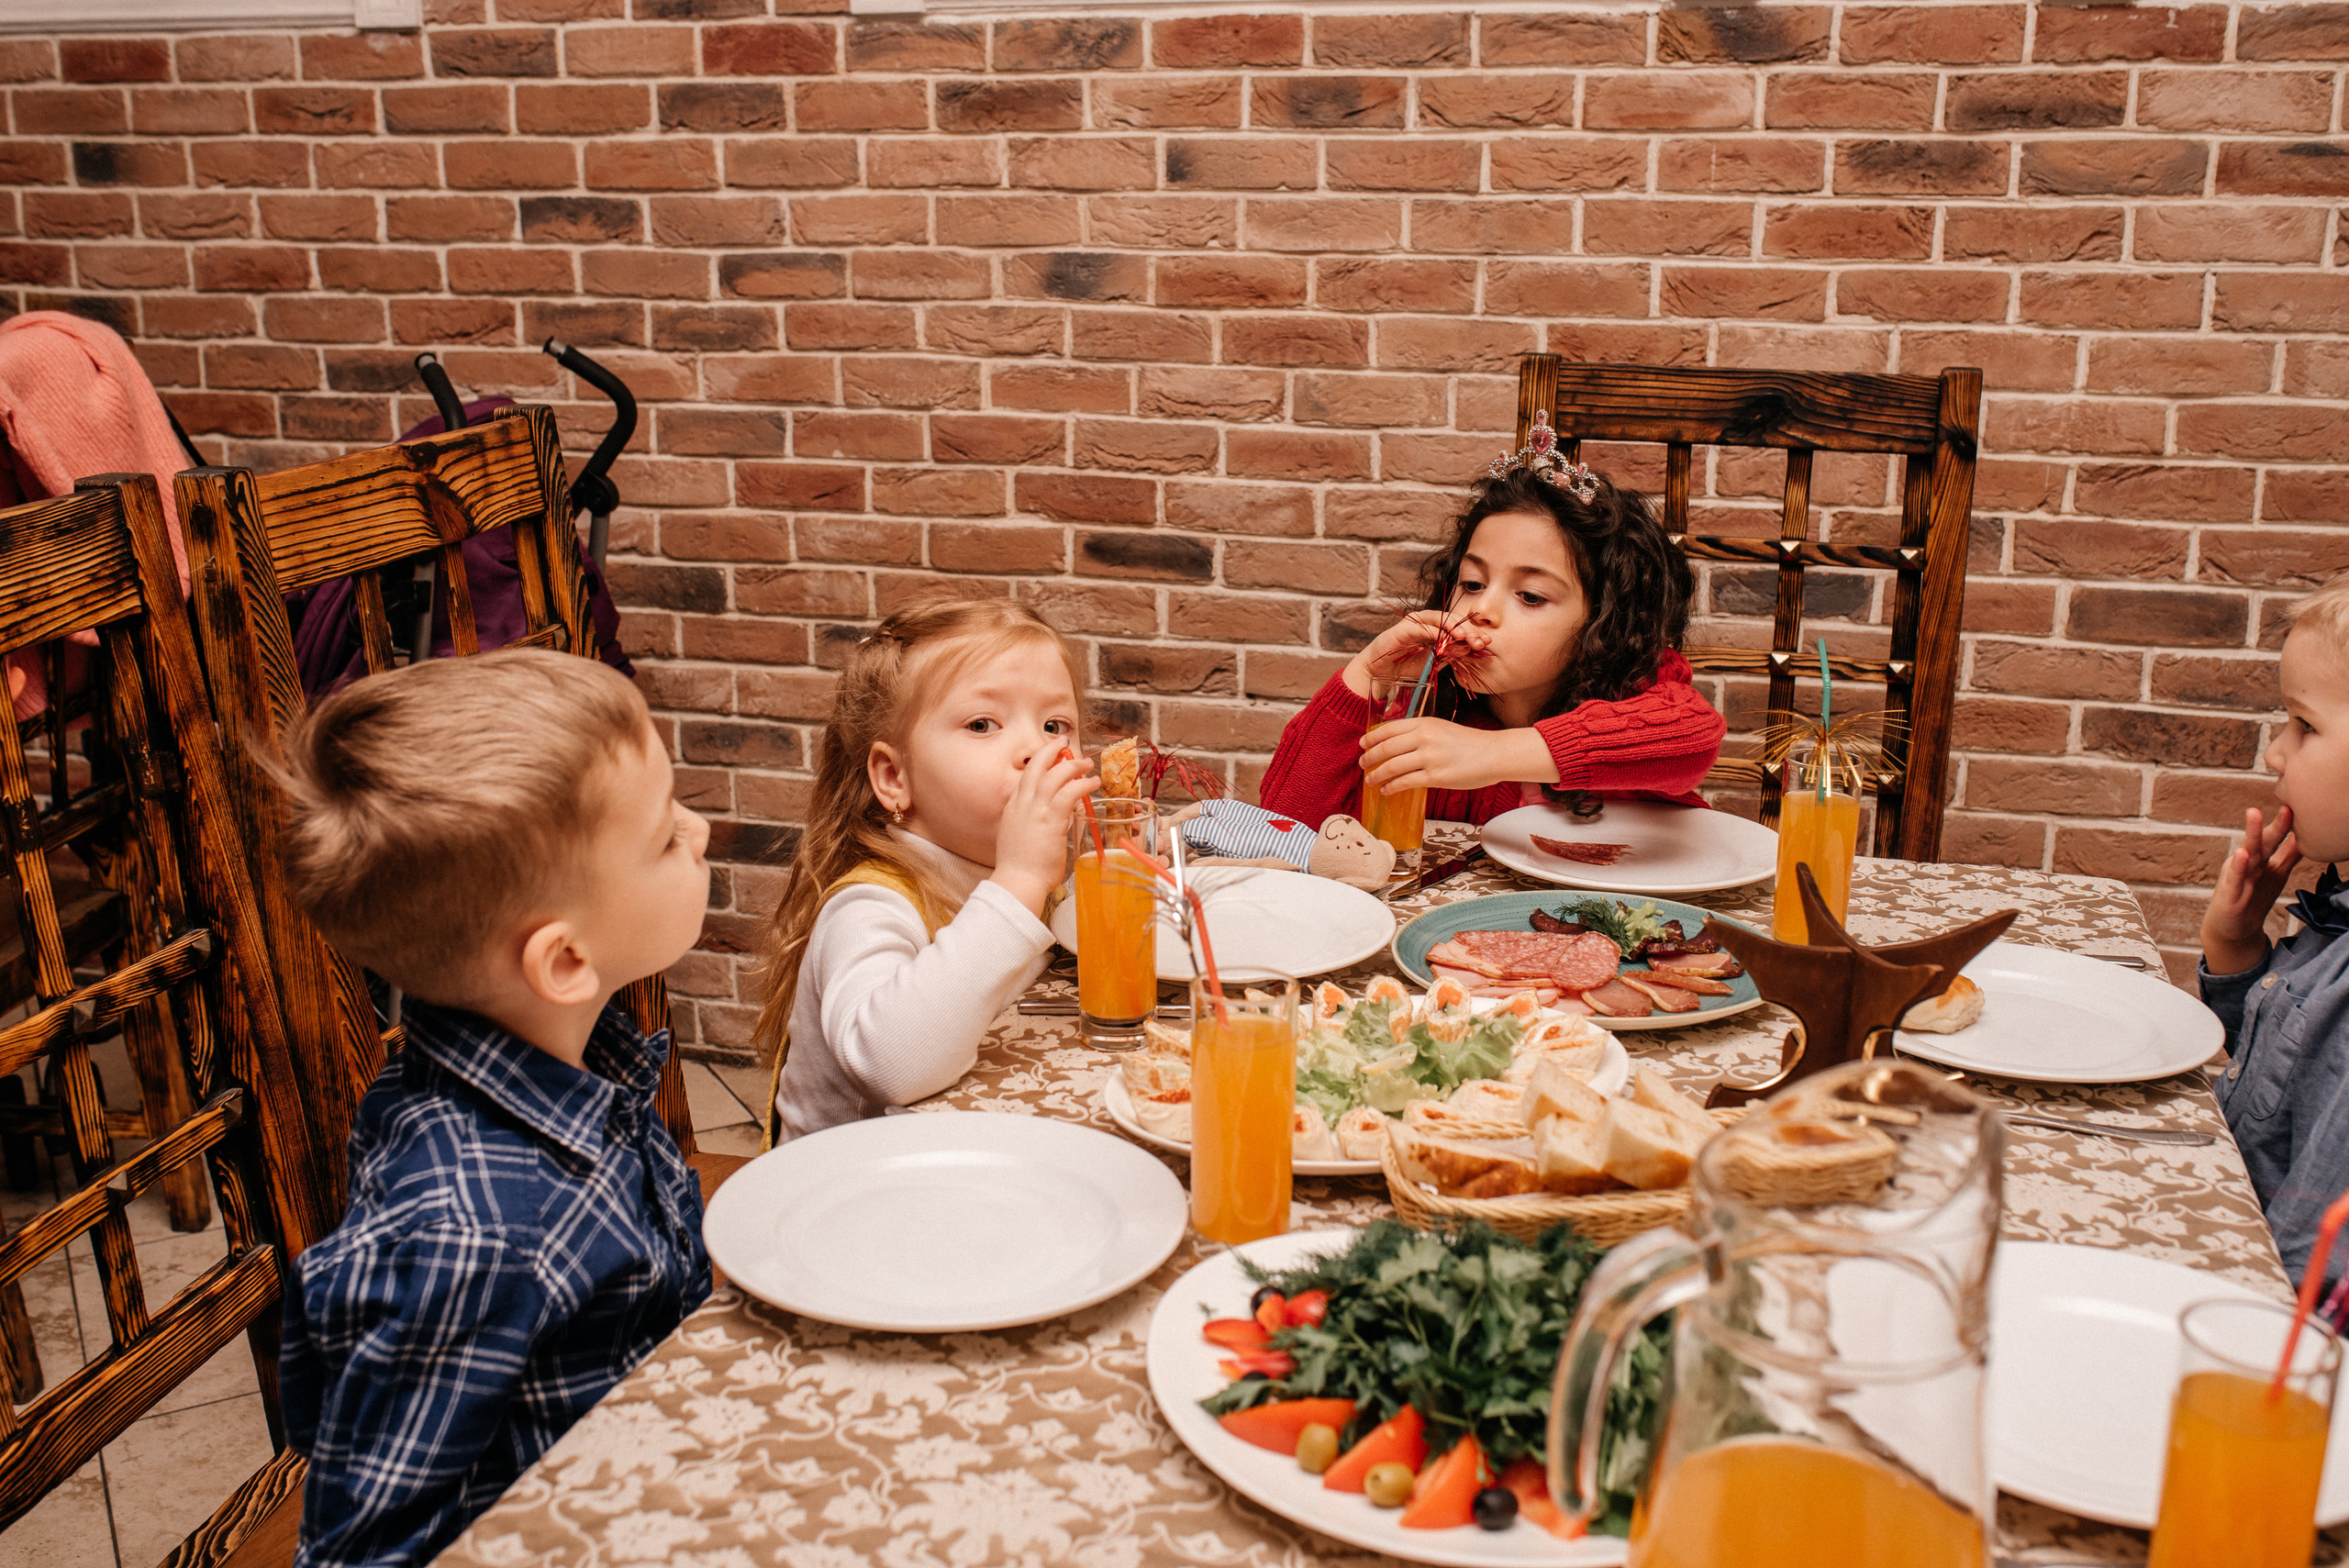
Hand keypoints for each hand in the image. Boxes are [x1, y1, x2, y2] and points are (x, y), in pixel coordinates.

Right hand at [989, 746, 1097, 916]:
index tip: (1051, 758)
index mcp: (1012, 809)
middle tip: (1064, 743)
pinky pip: (1069, 793)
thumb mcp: (1018, 840)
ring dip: (1073, 765)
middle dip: (1051, 750)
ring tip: (1087, 764)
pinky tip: (1093, 782)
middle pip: (1035, 766)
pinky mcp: (1051, 820)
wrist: (1017, 882)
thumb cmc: (1020, 870)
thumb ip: (1032, 827)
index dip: (1040, 764)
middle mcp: (1021, 804)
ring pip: (1054, 775)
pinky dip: (1082, 784)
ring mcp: (1035, 810)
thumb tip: (1047, 826)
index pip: (1025, 779)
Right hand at [1341, 610, 1490, 697]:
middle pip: (1452, 620)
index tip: (1487, 643)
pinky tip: (1445, 639)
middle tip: (1481, 641)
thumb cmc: (1406, 666)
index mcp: (1436, 628)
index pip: (1459, 627)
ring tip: (1465, 637)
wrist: (1379, 673)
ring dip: (1454, 627)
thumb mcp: (1435, 662)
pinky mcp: (1402, 629)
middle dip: (1468, 630)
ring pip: (1439, 619)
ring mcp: (1414, 623)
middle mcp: (1426, 621)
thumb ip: (1451, 655)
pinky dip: (1434, 631)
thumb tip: (1472, 650)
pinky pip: (1421, 627)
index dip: (1473, 633)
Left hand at [1360, 718, 1555, 795]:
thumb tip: (1395, 743)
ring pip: (1392, 766)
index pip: (1389, 729)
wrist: (1492, 754)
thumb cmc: (1468, 743)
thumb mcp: (1441, 728)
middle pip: (1386, 748)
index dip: (1372, 738)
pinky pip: (1405, 782)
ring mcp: (1429, 757)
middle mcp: (1424, 738)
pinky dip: (1391, 787)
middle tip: (1363, 764)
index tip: (1363, 744)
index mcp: (1424, 723)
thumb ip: (1419, 732)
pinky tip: (1386, 790)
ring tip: (1370, 780)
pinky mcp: (1435, 776)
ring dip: (1376, 774)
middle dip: (1370, 758)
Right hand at [2202, 805, 2298, 975]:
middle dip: (2269, 822)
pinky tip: (2241, 854)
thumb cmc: (2253, 897)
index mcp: (2258, 858)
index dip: (2283, 823)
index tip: (2295, 805)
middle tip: (2283, 805)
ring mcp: (2235, 877)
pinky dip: (2237, 867)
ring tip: (2254, 816)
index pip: (2273, 838)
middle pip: (2260, 841)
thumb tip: (2306, 834)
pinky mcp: (2229, 895)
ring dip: (2251, 836)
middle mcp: (2245, 863)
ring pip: (2246, 855)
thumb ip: (2288, 853)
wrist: (2232, 929)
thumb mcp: (2275, 873)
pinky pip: (2234, 879)